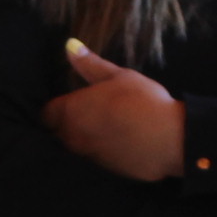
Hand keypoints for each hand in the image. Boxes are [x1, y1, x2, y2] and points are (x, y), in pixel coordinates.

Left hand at [42, 40, 185, 181]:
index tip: (70, 101)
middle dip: (66, 124)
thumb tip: (69, 45)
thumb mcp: (117, 76)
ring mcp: (87, 157)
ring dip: (82, 137)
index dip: (56, 107)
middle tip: (88, 112)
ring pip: (74, 147)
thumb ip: (89, 64)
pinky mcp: (104, 171)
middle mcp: (72, 137)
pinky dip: (100, 150)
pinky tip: (118, 141)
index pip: (46, 113)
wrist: (170, 140)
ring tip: (104, 126)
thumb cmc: (142, 102)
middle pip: (57, 132)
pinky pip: (93, 159)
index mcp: (71, 112)